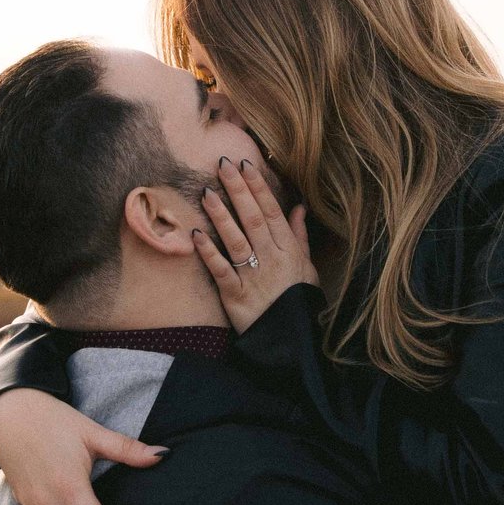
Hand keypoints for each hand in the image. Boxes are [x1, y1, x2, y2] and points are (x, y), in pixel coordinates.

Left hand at [193, 158, 315, 332]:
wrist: (291, 340)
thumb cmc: (298, 300)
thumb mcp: (307, 267)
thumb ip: (299, 236)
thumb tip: (298, 207)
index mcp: (288, 250)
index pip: (272, 211)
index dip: (258, 187)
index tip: (246, 164)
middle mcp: (271, 259)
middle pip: (253, 219)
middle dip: (238, 190)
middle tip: (222, 164)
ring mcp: (253, 276)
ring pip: (236, 240)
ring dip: (221, 215)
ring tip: (207, 192)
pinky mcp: (236, 296)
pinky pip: (221, 271)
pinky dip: (209, 253)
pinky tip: (196, 235)